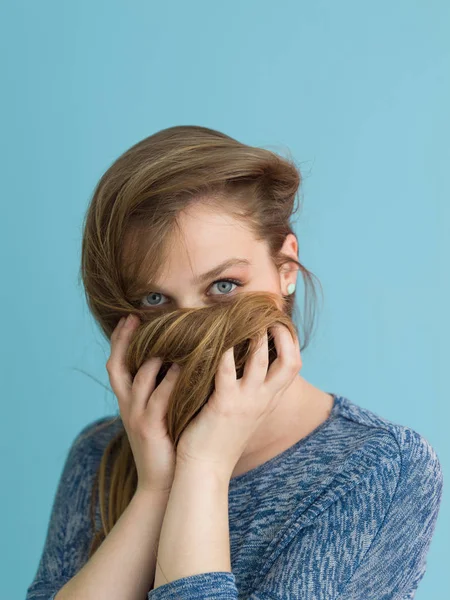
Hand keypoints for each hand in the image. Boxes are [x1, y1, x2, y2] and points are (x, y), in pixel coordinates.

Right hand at [106, 314, 181, 493]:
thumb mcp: (161, 414)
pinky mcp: (149, 429)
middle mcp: (127, 406)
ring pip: (136, 379)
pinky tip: (181, 367)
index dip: (120, 341)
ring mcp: (136, 417)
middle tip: (134, 317)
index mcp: (129, 401)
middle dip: (123, 340)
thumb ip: (164, 389)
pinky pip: (157, 400)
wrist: (163, 484)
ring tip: (165, 336)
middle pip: (117, 366)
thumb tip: (178, 361)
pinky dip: (168, 382)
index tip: (129, 317)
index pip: (118, 364)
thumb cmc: (168, 445)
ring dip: (150, 357)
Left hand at [175, 323, 301, 477]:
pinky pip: (227, 370)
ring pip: (260, 359)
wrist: (205, 469)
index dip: (291, 342)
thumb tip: (247, 368)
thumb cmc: (220, 440)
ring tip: (244, 318)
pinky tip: (216, 337)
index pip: (293, 366)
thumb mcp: (245, 414)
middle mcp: (263, 400)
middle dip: (283, 334)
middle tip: (269, 316)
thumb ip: (251, 393)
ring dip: (255, 335)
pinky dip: (224, 351)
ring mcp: (246, 401)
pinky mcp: (224, 404)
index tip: (279, 323)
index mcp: (269, 401)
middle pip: (290, 361)